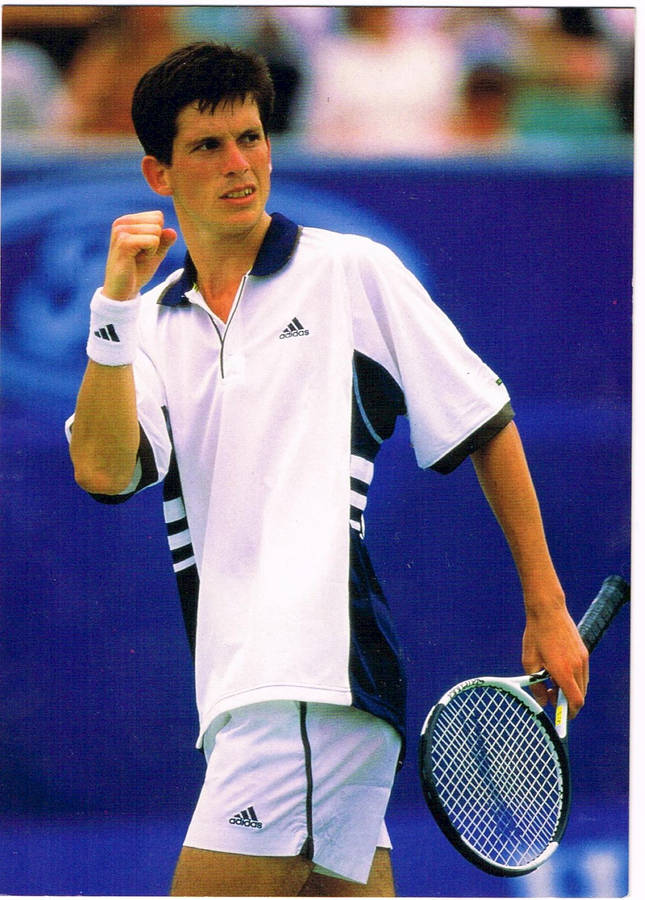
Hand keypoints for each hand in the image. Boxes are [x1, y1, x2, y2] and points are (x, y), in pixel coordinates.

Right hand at [103, 211, 176, 300]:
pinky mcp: (124, 242)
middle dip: (156, 242)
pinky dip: (150, 253)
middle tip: (140, 255)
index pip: (157, 216)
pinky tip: (136, 260)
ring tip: (137, 258)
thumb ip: (164, 241)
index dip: (157, 236)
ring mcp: (121, 231)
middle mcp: (122, 222)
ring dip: (152, 249)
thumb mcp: (155, 253)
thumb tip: (172, 231)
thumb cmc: (137, 271)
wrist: (122, 290)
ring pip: (156, 231)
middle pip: (158, 221)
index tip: (143, 249)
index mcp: (127, 221)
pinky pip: (153, 241)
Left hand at [522, 593, 588, 717]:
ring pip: (582, 685)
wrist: (548, 610)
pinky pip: (582, 673)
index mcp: (563, 671)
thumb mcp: (529, 662)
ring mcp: (583, 659)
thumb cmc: (535, 635)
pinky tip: (558, 671)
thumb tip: (543, 702)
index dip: (569, 713)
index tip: (561, 717)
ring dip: (570, 690)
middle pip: (580, 695)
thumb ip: (536, 685)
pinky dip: (574, 679)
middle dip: (567, 702)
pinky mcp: (583, 652)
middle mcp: (577, 666)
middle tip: (551, 697)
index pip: (575, 701)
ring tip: (551, 682)